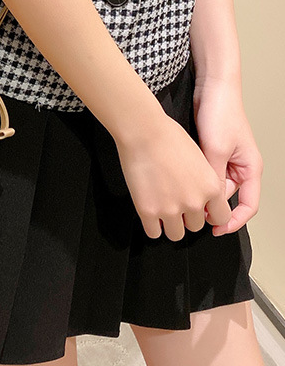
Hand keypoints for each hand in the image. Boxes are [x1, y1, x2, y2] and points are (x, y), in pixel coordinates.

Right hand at [114, 112, 231, 240]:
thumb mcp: (200, 158)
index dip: (209, 214)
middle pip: (195, 226)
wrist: (144, 131)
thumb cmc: (168, 136)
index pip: (221, 217)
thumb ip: (205, 182)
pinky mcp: (148, 211)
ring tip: (162, 209)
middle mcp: (194, 202)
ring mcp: (170, 209)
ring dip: (170, 224)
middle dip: (186, 217)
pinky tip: (149, 212)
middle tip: (175, 202)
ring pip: (176, 234)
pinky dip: (152, 226)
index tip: (201, 211)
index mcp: (211, 188)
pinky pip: (153, 233)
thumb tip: (202, 197)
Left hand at [192, 78, 262, 235]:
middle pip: (227, 197)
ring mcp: (225, 158)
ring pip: (213, 186)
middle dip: (212, 207)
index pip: (248, 204)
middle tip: (192, 215)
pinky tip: (181, 182)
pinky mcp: (210, 151)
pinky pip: (204, 173)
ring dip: (201, 193)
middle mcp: (240, 166)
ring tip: (184, 199)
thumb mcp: (217, 149)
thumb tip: (205, 201)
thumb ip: (213, 176)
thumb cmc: (221, 113)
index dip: (234, 221)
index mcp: (250, 168)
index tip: (217, 230)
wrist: (211, 87)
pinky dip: (195, 179)